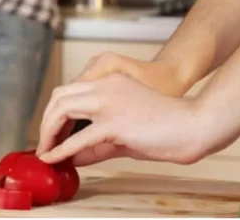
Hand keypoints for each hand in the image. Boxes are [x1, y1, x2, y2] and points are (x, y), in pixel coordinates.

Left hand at [47, 51, 190, 147]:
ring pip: (62, 110)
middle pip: (59, 97)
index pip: (69, 90)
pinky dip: (61, 148)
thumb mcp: (125, 132)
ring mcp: (108, 102)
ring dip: (48, 131)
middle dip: (46, 120)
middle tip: (43, 141)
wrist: (195, 125)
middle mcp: (104, 86)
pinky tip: (53, 157)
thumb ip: (98, 143)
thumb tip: (73, 156)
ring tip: (44, 149)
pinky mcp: (114, 123)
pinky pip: (79, 137)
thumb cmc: (166, 127)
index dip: (55, 111)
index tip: (50, 131)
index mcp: (108, 82)